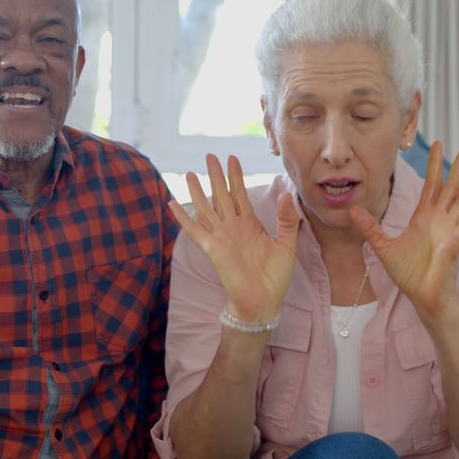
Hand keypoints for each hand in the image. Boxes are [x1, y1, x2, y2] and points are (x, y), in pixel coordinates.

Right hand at [169, 154, 300, 321]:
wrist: (263, 301)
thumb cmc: (275, 277)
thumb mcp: (287, 244)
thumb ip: (286, 220)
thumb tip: (287, 194)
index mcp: (250, 224)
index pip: (240, 194)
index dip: (235, 177)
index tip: (232, 158)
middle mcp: (232, 227)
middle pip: (221, 195)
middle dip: (215, 176)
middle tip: (209, 156)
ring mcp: (221, 237)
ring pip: (206, 208)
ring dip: (198, 191)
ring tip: (190, 173)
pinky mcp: (212, 249)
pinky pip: (194, 230)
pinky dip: (183, 218)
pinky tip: (172, 204)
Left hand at [349, 140, 458, 320]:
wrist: (422, 299)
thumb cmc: (409, 276)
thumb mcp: (383, 247)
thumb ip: (370, 227)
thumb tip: (352, 209)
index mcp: (424, 218)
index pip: (431, 184)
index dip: (435, 164)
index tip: (439, 143)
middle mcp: (440, 219)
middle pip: (452, 185)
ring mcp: (450, 229)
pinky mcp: (455, 243)